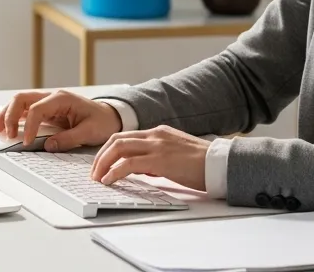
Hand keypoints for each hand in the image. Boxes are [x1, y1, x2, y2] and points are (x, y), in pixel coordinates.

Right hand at [0, 89, 123, 150]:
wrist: (110, 116)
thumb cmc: (102, 121)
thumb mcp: (89, 131)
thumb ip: (68, 139)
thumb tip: (48, 146)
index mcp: (62, 98)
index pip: (36, 109)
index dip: (28, 125)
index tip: (25, 141)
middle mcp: (51, 97)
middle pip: (21, 99)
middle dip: (9, 115)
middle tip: (4, 133)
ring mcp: (47, 103)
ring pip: (19, 103)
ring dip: (6, 115)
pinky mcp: (45, 111)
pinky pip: (24, 111)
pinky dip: (13, 118)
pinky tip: (6, 129)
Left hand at [89, 126, 208, 192]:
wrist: (219, 163)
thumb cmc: (201, 164)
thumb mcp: (175, 155)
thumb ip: (157, 158)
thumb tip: (142, 169)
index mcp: (159, 133)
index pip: (125, 136)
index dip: (109, 150)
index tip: (101, 164)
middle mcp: (155, 135)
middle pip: (116, 139)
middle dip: (100, 156)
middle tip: (94, 172)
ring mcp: (157, 145)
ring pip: (118, 148)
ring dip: (102, 163)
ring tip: (97, 178)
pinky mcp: (159, 160)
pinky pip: (128, 164)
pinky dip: (114, 172)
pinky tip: (109, 181)